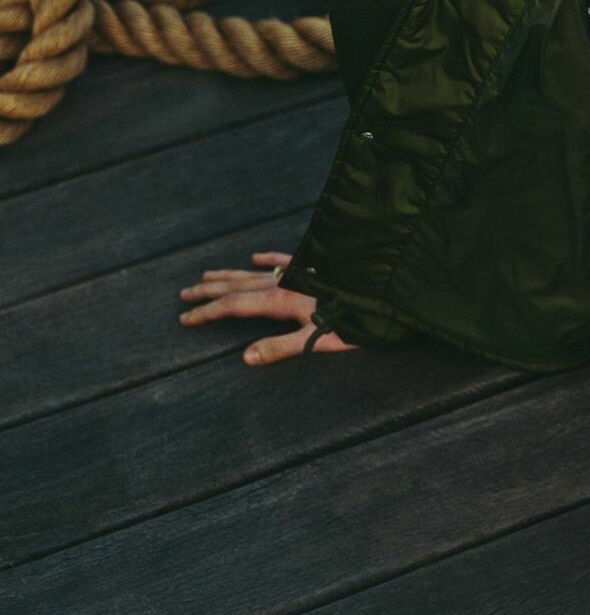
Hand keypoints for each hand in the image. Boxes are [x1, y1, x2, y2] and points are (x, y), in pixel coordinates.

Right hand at [178, 251, 359, 365]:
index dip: (208, 312)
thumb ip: (281, 348)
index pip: (234, 306)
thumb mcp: (316, 340)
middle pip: (237, 286)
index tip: (184, 318)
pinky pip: (283, 260)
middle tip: (183, 295)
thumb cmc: (353, 319)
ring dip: (228, 275)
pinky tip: (255, 257)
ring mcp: (297, 272)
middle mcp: (283, 283)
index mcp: (280, 301)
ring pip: (254, 273)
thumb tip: (245, 358)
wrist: (381, 290)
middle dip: (209, 291)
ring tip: (205, 276)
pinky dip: (267, 259)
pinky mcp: (312, 266)